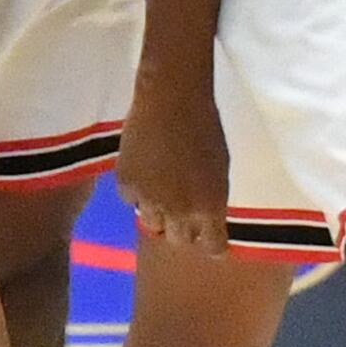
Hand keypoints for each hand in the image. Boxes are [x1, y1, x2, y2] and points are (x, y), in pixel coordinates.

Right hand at [117, 64, 231, 253]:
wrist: (172, 98)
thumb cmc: (205, 127)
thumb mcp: (220, 168)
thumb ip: (210, 199)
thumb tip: (204, 220)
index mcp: (210, 206)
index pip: (212, 248)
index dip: (211, 244)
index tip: (210, 239)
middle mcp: (179, 211)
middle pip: (179, 240)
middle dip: (182, 228)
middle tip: (182, 207)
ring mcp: (149, 200)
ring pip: (152, 224)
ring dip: (158, 211)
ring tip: (162, 183)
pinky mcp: (125, 185)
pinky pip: (131, 200)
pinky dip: (137, 189)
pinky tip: (144, 165)